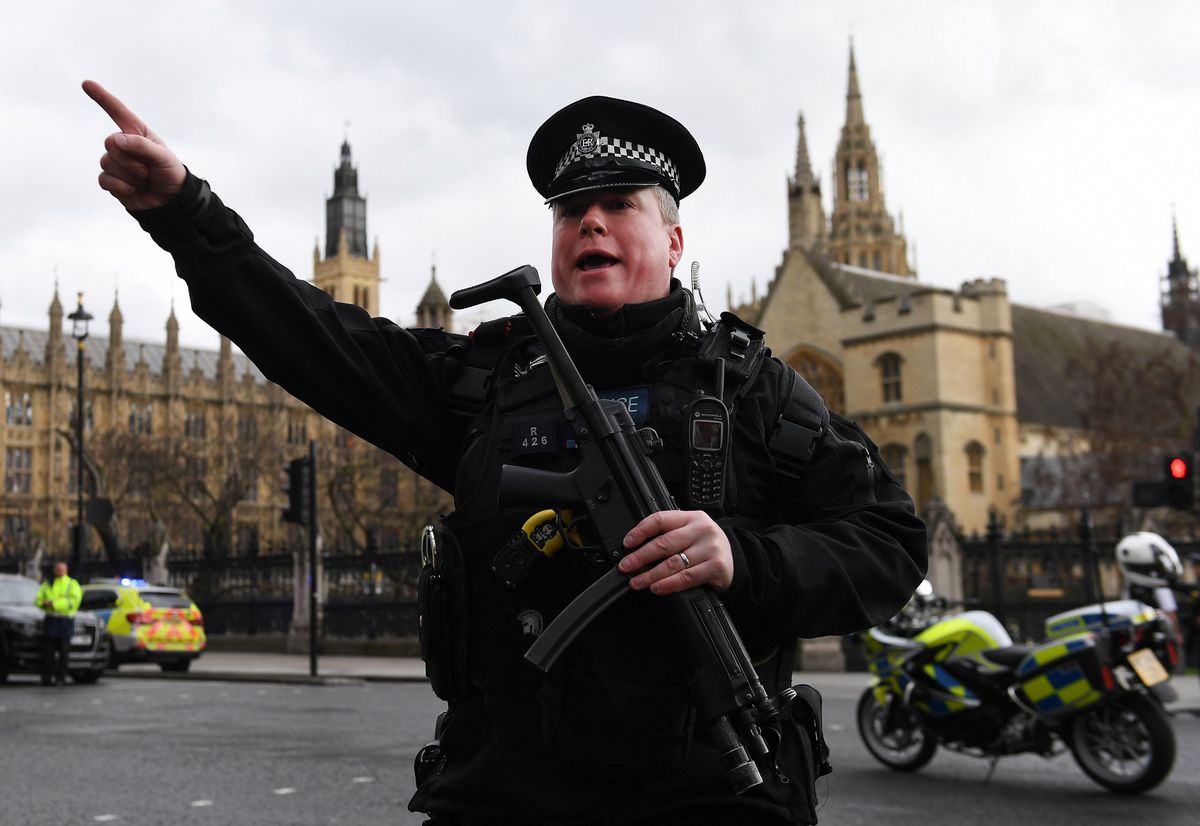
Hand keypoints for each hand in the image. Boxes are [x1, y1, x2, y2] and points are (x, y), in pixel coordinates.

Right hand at [82, 80, 185, 209]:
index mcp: (137, 133)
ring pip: (106, 163)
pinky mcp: (111, 180)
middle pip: (110, 143)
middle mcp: (123, 145)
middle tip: (148, 169)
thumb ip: (141, 146)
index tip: (86, 83)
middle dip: (130, 159)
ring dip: (129, 175)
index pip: (118, 111)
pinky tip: (134, 189)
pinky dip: (121, 187)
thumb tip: (115, 141)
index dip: (102, 98)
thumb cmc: (170, 174)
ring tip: (144, 179)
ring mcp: (115, 162)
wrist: (171, 202)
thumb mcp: (163, 157)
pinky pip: (104, 180)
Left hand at [618, 510, 733, 594]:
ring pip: (673, 563)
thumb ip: (669, 535)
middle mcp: (701, 530)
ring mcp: (710, 548)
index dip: (640, 531)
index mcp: (691, 517)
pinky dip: (669, 584)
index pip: (660, 519)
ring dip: (651, 575)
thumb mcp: (690, 533)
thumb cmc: (706, 547)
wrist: (736, 560)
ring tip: (637, 582)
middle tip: (626, 566)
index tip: (627, 544)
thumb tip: (636, 550)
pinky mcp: (716, 566)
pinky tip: (657, 588)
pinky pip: (687, 578)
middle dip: (640, 557)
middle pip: (664, 543)